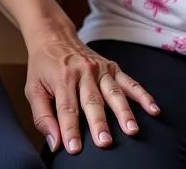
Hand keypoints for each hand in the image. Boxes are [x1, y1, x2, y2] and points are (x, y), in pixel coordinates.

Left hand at [23, 21, 158, 153]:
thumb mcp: (33, 89)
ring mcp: (99, 69)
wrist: (53, 35)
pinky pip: (129, 82)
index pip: (66, 109)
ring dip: (123, 111)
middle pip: (92, 101)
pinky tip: (153, 109)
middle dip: (99, 123)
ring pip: (113, 92)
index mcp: (62, 79)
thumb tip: (55, 142)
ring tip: (132, 130)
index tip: (74, 149)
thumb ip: (42, 117)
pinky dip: (142, 95)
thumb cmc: (43, 66)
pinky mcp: (111, 67)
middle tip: (105, 142)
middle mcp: (82, 73)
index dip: (70, 130)